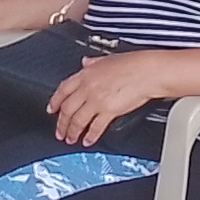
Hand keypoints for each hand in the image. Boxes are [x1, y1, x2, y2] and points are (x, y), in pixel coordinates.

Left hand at [49, 48, 179, 145]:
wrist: (147, 72)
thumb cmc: (132, 64)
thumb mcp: (107, 58)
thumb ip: (93, 62)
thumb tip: (85, 62)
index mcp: (86, 74)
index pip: (63, 90)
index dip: (55, 102)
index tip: (52, 110)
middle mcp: (88, 88)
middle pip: (68, 109)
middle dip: (61, 123)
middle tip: (59, 131)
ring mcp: (97, 100)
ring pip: (78, 120)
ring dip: (72, 132)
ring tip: (71, 139)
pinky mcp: (109, 111)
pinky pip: (95, 127)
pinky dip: (90, 136)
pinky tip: (88, 140)